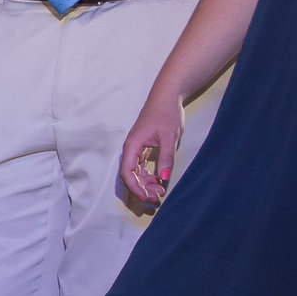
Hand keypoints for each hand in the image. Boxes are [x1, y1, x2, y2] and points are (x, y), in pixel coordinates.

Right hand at [117, 88, 184, 206]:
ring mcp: (135, 149)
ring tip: (159, 191)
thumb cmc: (166, 114)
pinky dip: (147, 175)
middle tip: (156, 198)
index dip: (136, 187)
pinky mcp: (142, 148)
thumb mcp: (169, 137)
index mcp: (133, 147)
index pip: (127, 173)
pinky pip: (140, 167)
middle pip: (129, 175)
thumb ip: (166, 158)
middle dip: (141, 188)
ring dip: (144, 183)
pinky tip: (157, 180)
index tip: (148, 196)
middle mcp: (130, 150)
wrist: (167, 97)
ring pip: (134, 172)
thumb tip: (163, 179)